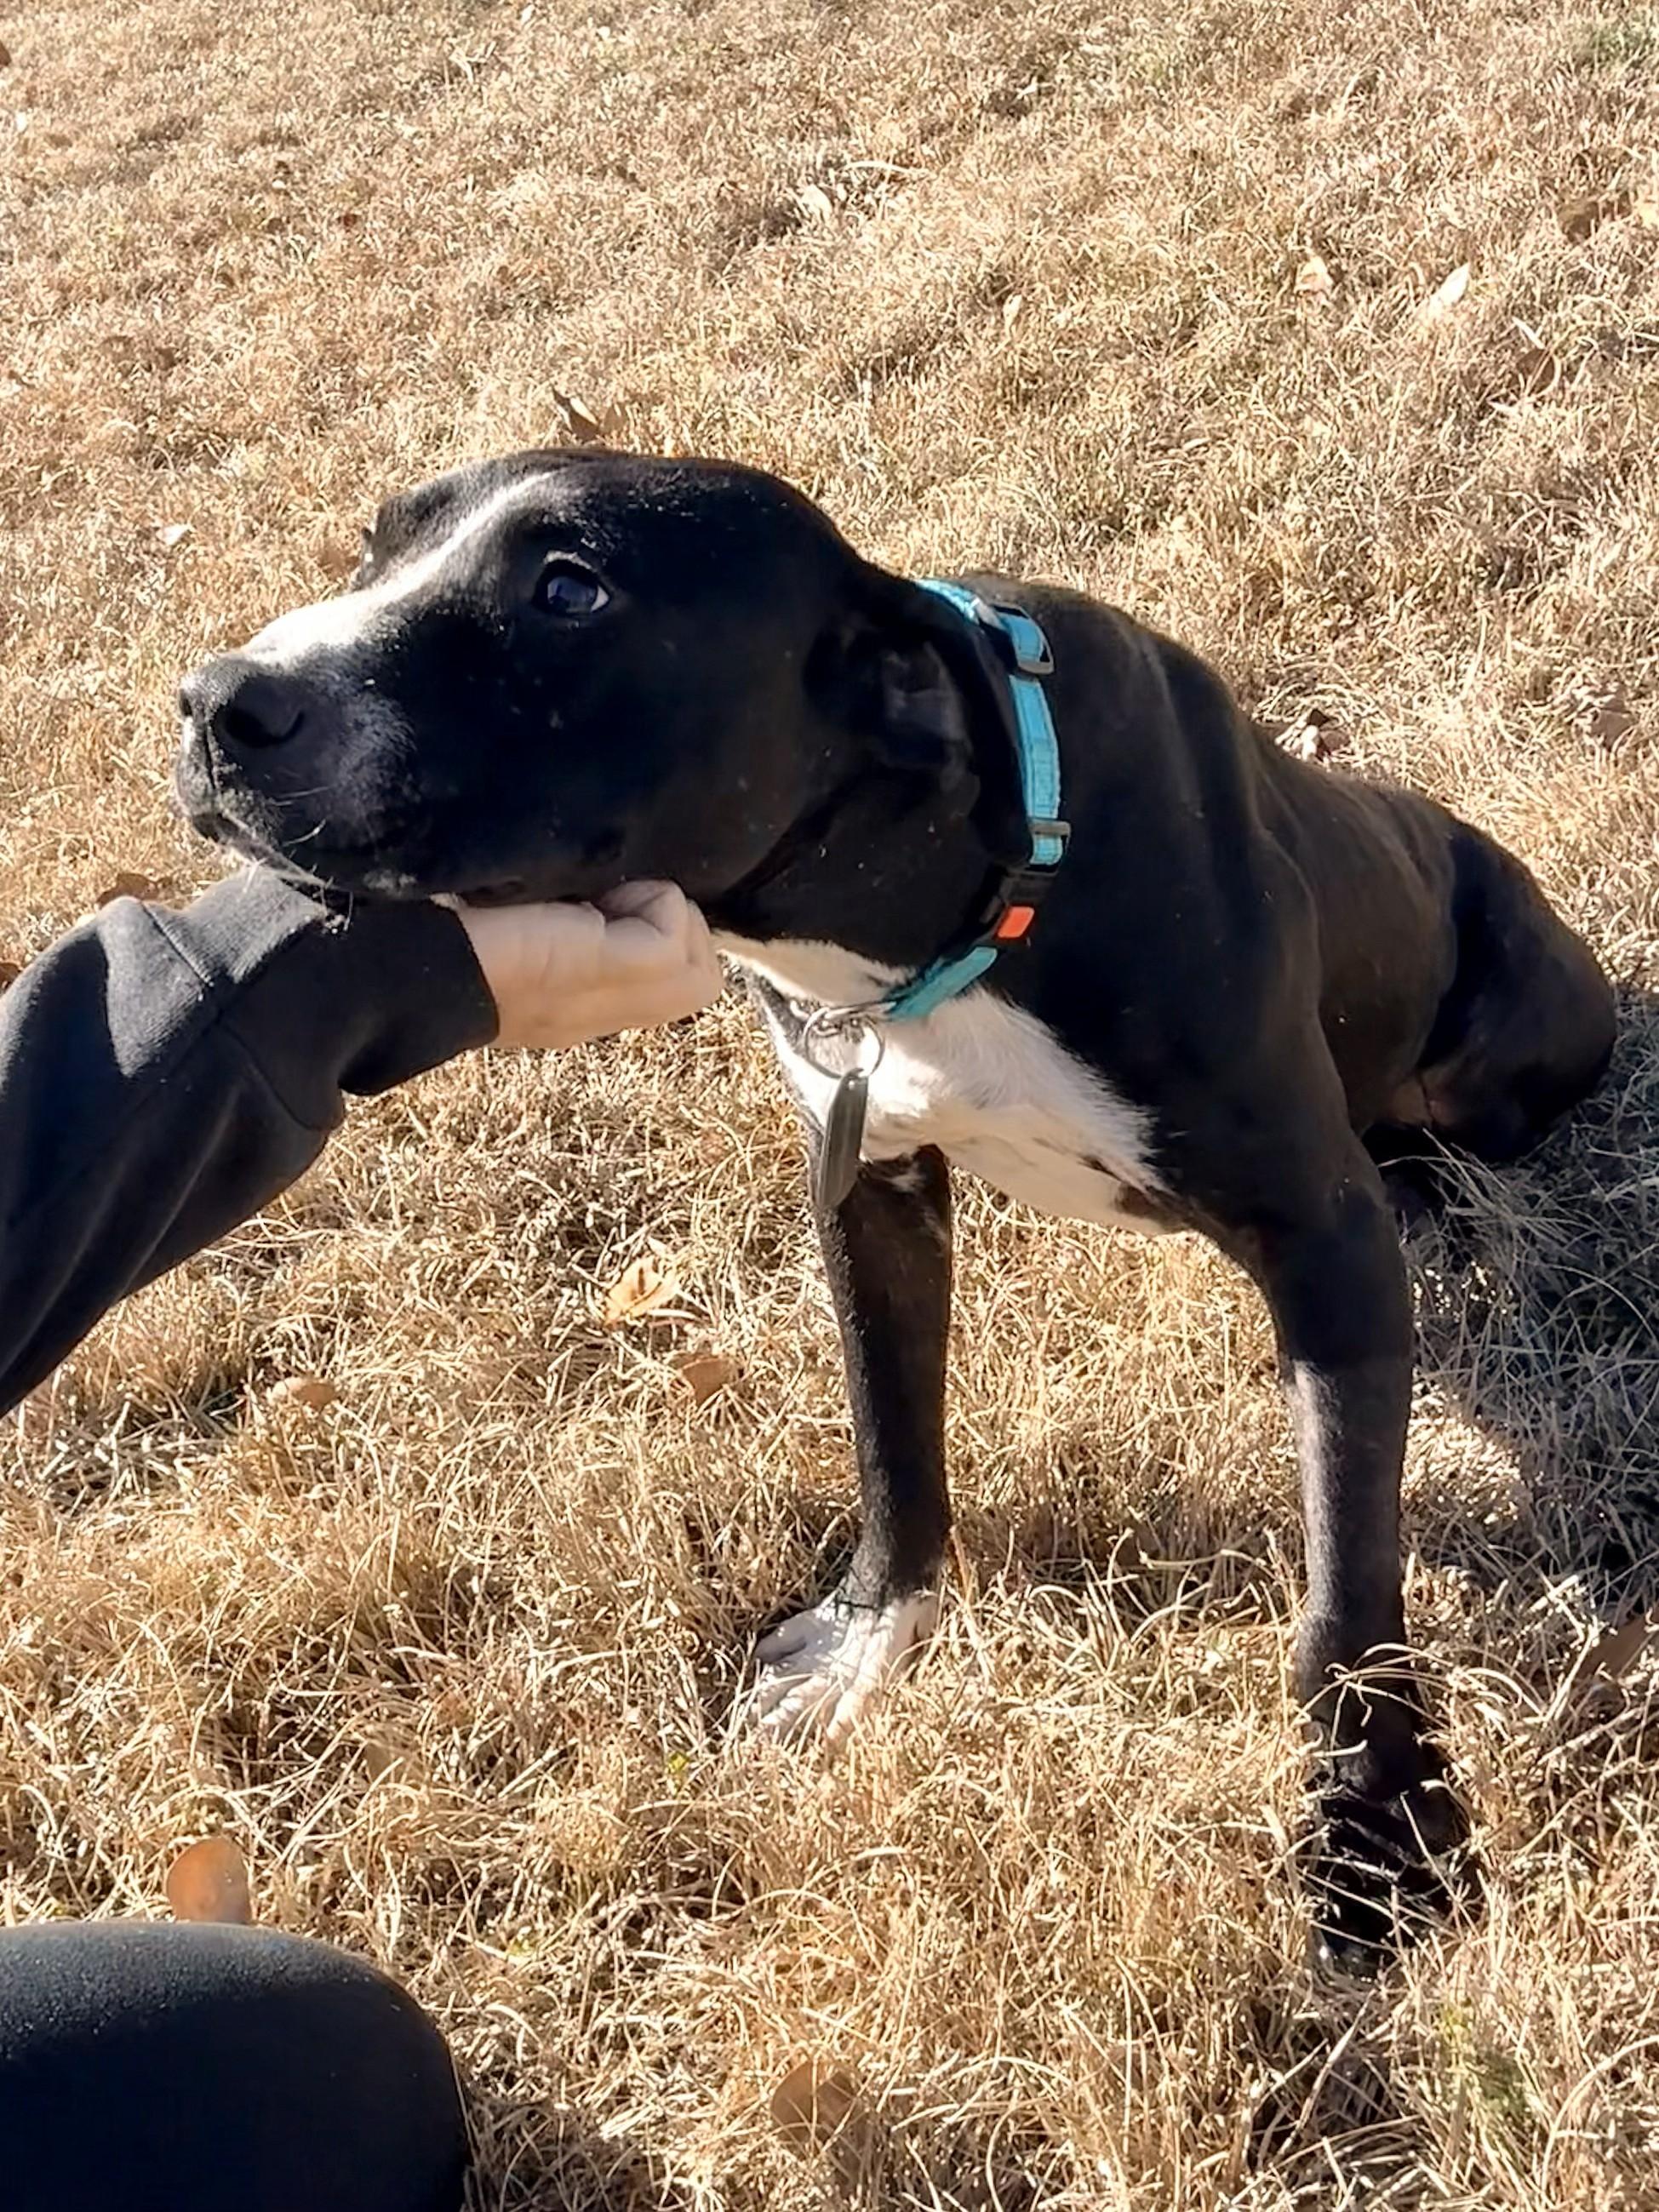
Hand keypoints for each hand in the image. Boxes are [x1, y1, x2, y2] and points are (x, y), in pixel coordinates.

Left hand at [457, 881, 721, 1048]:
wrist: (417, 965)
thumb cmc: (453, 935)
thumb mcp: (530, 928)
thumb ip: (571, 921)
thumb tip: (603, 887)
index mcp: (584, 1005)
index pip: (670, 983)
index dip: (658, 932)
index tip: (605, 904)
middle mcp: (607, 1012)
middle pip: (702, 983)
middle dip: (677, 927)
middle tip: (614, 902)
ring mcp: (617, 998)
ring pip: (704, 971)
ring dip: (668, 914)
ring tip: (608, 900)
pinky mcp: (617, 968)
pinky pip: (676, 927)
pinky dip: (650, 897)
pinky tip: (597, 898)